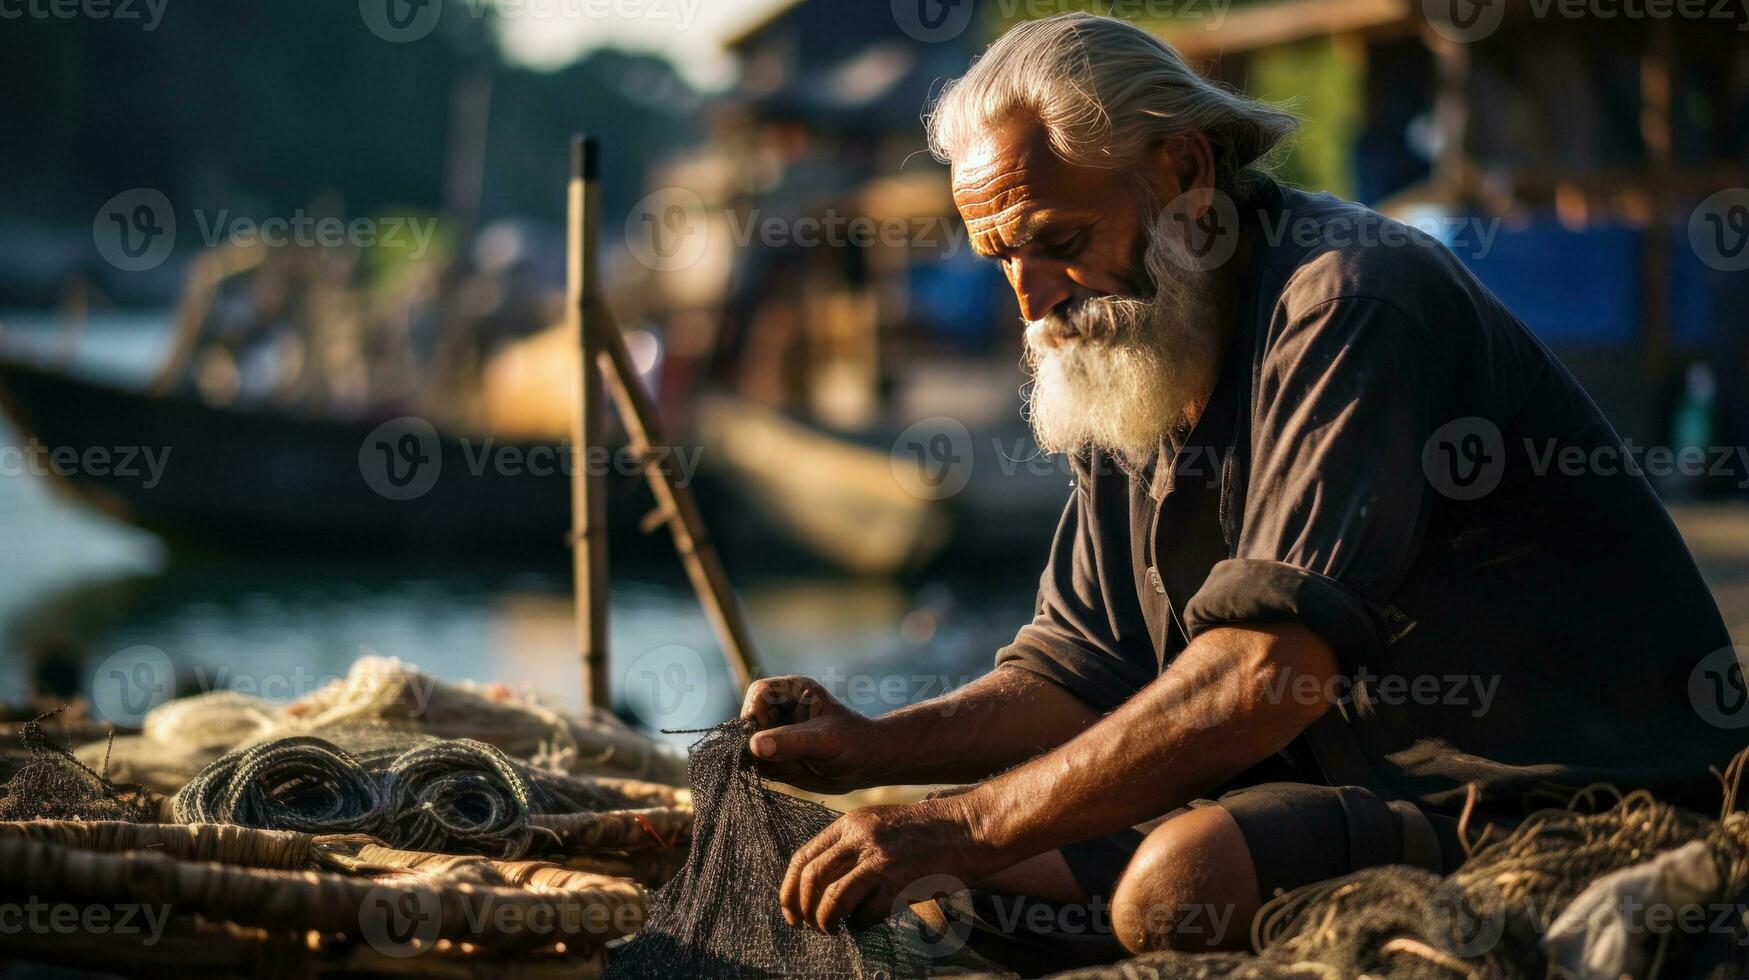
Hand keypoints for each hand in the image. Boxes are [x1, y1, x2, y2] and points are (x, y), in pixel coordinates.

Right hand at [740, 676, 879, 793]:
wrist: (867, 765)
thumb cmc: (853, 742)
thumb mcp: (824, 741)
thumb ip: (790, 741)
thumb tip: (754, 746)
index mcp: (793, 691)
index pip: (759, 692)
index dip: (757, 714)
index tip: (768, 737)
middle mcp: (781, 709)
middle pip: (749, 721)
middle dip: (765, 744)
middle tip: (793, 757)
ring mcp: (776, 732)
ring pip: (751, 746)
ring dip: (769, 762)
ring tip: (801, 764)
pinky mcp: (776, 753)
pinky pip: (758, 763)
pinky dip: (772, 772)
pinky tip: (798, 770)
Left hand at [781, 797, 991, 931]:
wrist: (965, 830)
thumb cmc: (922, 832)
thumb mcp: (877, 824)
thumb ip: (848, 846)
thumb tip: (815, 885)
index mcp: (850, 823)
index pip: (803, 857)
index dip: (789, 889)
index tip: (790, 912)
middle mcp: (860, 838)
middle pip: (811, 879)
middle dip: (804, 909)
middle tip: (810, 925)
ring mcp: (880, 860)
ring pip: (832, 899)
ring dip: (826, 921)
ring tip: (832, 929)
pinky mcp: (899, 883)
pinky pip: (865, 914)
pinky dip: (860, 924)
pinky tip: (866, 921)